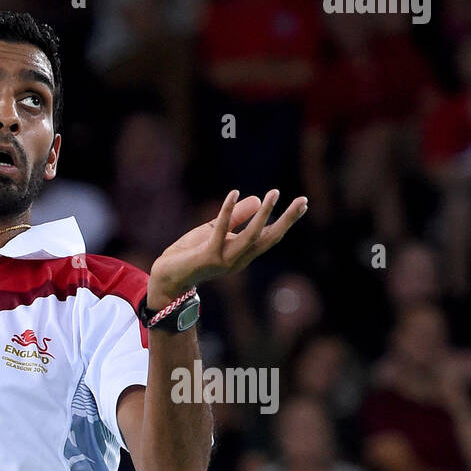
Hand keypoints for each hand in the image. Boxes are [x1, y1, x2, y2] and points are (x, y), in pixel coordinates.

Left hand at [147, 189, 307, 310]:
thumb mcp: (214, 231)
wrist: (167, 278)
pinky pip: (220, 230)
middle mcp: (238, 260)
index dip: (286, 221)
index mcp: (242, 255)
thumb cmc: (189, 254)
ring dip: (264, 214)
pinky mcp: (208, 255)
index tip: (302, 204)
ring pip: (251, 236)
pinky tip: (233, 193)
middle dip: (286, 220)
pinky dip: (228, 211)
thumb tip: (257, 199)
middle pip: (269, 239)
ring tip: (274, 193)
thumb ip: (236, 218)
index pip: (270, 237)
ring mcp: (224, 259)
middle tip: (302, 200)